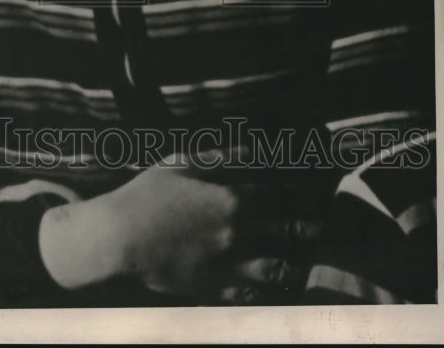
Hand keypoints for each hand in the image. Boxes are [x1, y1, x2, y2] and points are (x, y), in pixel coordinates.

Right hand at [110, 157, 321, 302]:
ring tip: (308, 262)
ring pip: (276, 268)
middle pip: (285, 232)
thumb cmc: (147, 194)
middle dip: (308, 229)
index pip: (278, 196)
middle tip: (323, 227)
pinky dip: (268, 292)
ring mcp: (228, 264)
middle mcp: (237, 233)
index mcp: (231, 199)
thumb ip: (220, 157)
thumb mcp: (181, 163)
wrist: (120, 238)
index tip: (318, 193)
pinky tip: (276, 289)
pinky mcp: (214, 288)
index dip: (301, 194)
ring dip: (297, 264)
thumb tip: (251, 149)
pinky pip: (251, 295)